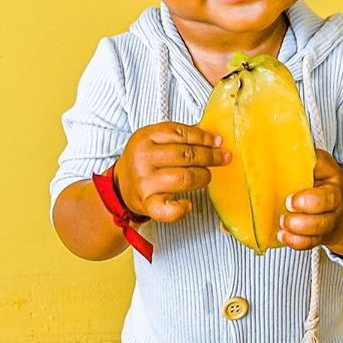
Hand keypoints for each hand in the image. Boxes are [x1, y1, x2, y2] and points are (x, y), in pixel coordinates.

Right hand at [114, 123, 229, 222]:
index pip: (181, 133)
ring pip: (185, 178)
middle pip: (187, 155)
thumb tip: (212, 138)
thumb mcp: (153, 140)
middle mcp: (143, 158)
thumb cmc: (142, 162)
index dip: (204, 137)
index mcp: (145, 137)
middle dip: (210, 156)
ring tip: (206, 176)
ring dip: (203, 177)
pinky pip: (169, 209)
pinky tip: (188, 203)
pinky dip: (182, 208)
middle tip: (222, 158)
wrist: (120, 187)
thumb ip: (177, 136)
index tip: (217, 141)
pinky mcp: (146, 203)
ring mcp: (145, 181)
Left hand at [278, 149, 342, 256]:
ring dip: (297, 230)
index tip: (291, 199)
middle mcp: (334, 206)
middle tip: (286, 210)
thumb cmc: (324, 183)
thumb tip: (276, 144)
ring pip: (317, 231)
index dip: (310, 200)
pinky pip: (309, 244)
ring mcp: (327, 223)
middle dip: (304, 218)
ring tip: (282, 223)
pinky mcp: (319, 237)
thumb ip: (304, 158)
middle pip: (324, 216)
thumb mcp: (321, 165)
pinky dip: (295, 242)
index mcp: (333, 185)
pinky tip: (282, 235)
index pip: (327, 193)